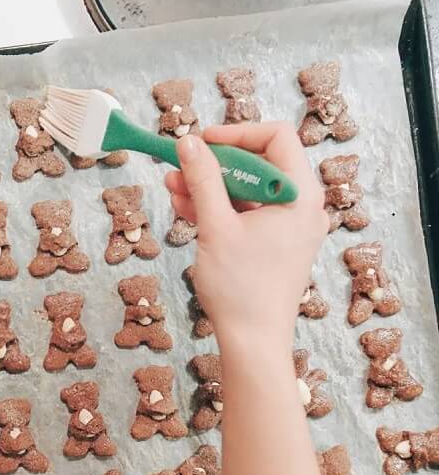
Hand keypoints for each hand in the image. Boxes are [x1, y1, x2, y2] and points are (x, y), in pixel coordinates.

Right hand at [165, 122, 327, 349]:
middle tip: (178, 166)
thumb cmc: (241, 288)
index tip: (201, 142)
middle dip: (214, 163)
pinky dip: (219, 208)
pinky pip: (247, 213)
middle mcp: (301, 206)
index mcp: (300, 195)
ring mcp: (289, 226)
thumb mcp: (216, 227)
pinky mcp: (275, 243)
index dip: (236, 133)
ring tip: (172, 188)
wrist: (253, 341)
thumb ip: (202, 179)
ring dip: (210, 186)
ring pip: (248, 190)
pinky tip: (186, 208)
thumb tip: (188, 142)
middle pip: (258, 163)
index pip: (276, 138)